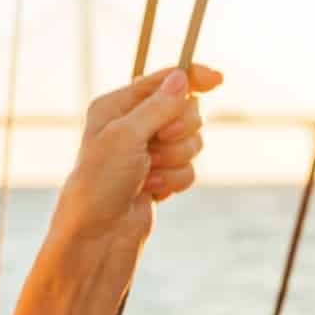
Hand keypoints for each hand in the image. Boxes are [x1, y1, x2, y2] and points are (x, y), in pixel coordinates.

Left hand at [48, 63, 224, 251]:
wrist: (97, 237)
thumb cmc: (99, 184)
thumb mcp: (125, 137)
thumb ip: (157, 106)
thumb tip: (181, 77)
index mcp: (116, 107)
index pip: (162, 81)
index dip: (191, 78)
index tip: (217, 79)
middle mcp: (133, 126)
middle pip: (186, 110)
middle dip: (180, 130)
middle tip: (157, 144)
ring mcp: (149, 153)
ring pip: (192, 141)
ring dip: (175, 159)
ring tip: (149, 174)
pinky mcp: (162, 177)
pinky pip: (190, 168)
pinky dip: (175, 180)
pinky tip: (152, 191)